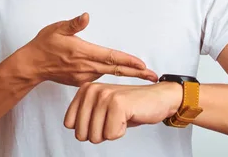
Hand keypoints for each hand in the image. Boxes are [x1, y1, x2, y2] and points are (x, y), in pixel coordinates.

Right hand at [25, 12, 157, 86]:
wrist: (32, 65)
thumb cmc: (44, 44)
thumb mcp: (58, 28)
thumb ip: (74, 23)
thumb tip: (87, 16)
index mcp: (84, 52)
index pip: (112, 57)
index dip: (129, 61)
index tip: (143, 65)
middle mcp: (86, 66)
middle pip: (116, 70)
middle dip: (136, 72)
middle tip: (153, 75)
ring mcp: (83, 76)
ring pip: (108, 73)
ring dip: (124, 74)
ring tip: (141, 74)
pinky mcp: (80, 81)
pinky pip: (98, 77)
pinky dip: (110, 75)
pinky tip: (119, 74)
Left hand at [63, 82, 182, 142]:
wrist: (158, 98)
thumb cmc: (131, 106)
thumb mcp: (101, 110)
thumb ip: (84, 116)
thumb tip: (73, 129)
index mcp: (85, 90)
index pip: (69, 124)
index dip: (88, 129)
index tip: (102, 119)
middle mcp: (92, 90)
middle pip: (82, 133)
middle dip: (99, 133)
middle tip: (113, 120)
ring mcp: (105, 96)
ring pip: (95, 136)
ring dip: (111, 132)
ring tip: (121, 118)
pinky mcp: (118, 104)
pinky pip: (111, 135)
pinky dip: (121, 132)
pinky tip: (128, 117)